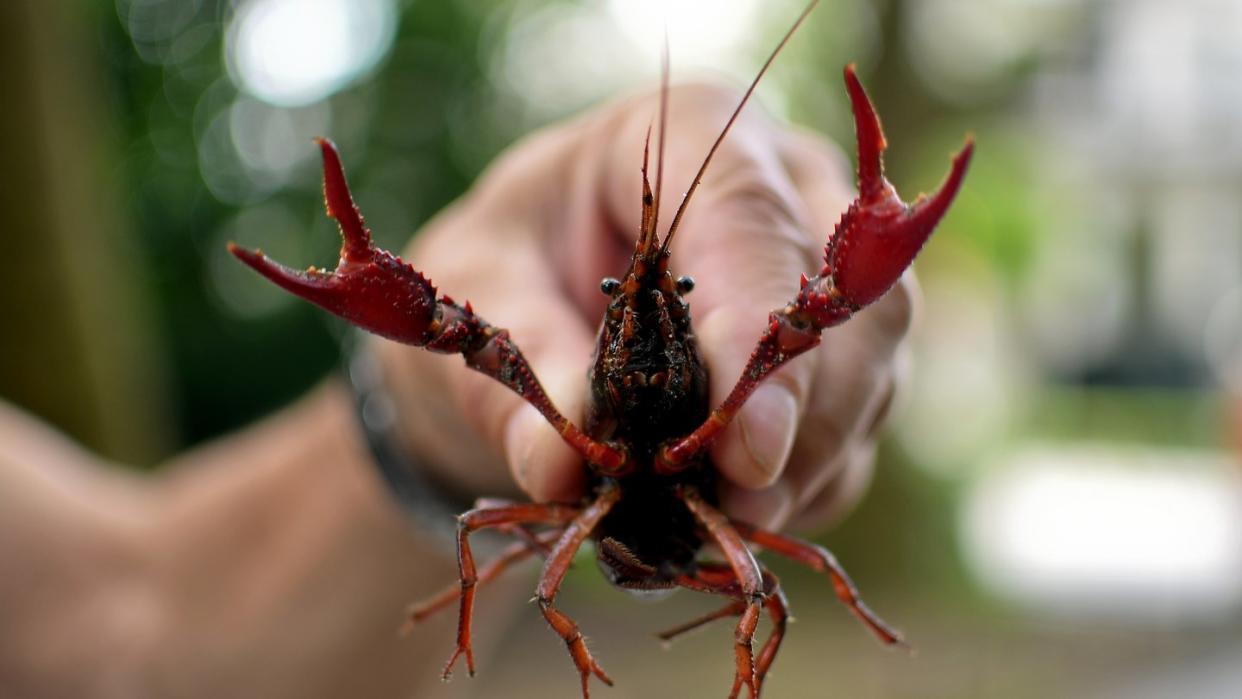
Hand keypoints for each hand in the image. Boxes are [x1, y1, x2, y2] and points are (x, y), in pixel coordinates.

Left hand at [376, 83, 914, 531]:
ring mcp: (823, 272)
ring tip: (722, 522)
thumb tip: (563, 465)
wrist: (532, 288)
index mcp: (691, 136)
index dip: (757, 335)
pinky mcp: (835, 348)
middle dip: (804, 421)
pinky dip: (808, 484)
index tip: (747, 450)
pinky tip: (738, 512)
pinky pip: (856, 423)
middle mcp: (784, 189)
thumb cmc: (511, 261)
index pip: (752, 221)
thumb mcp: (484, 292)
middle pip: (851, 304)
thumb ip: (525, 364)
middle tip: (735, 511)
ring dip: (810, 463)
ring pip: (872, 371)